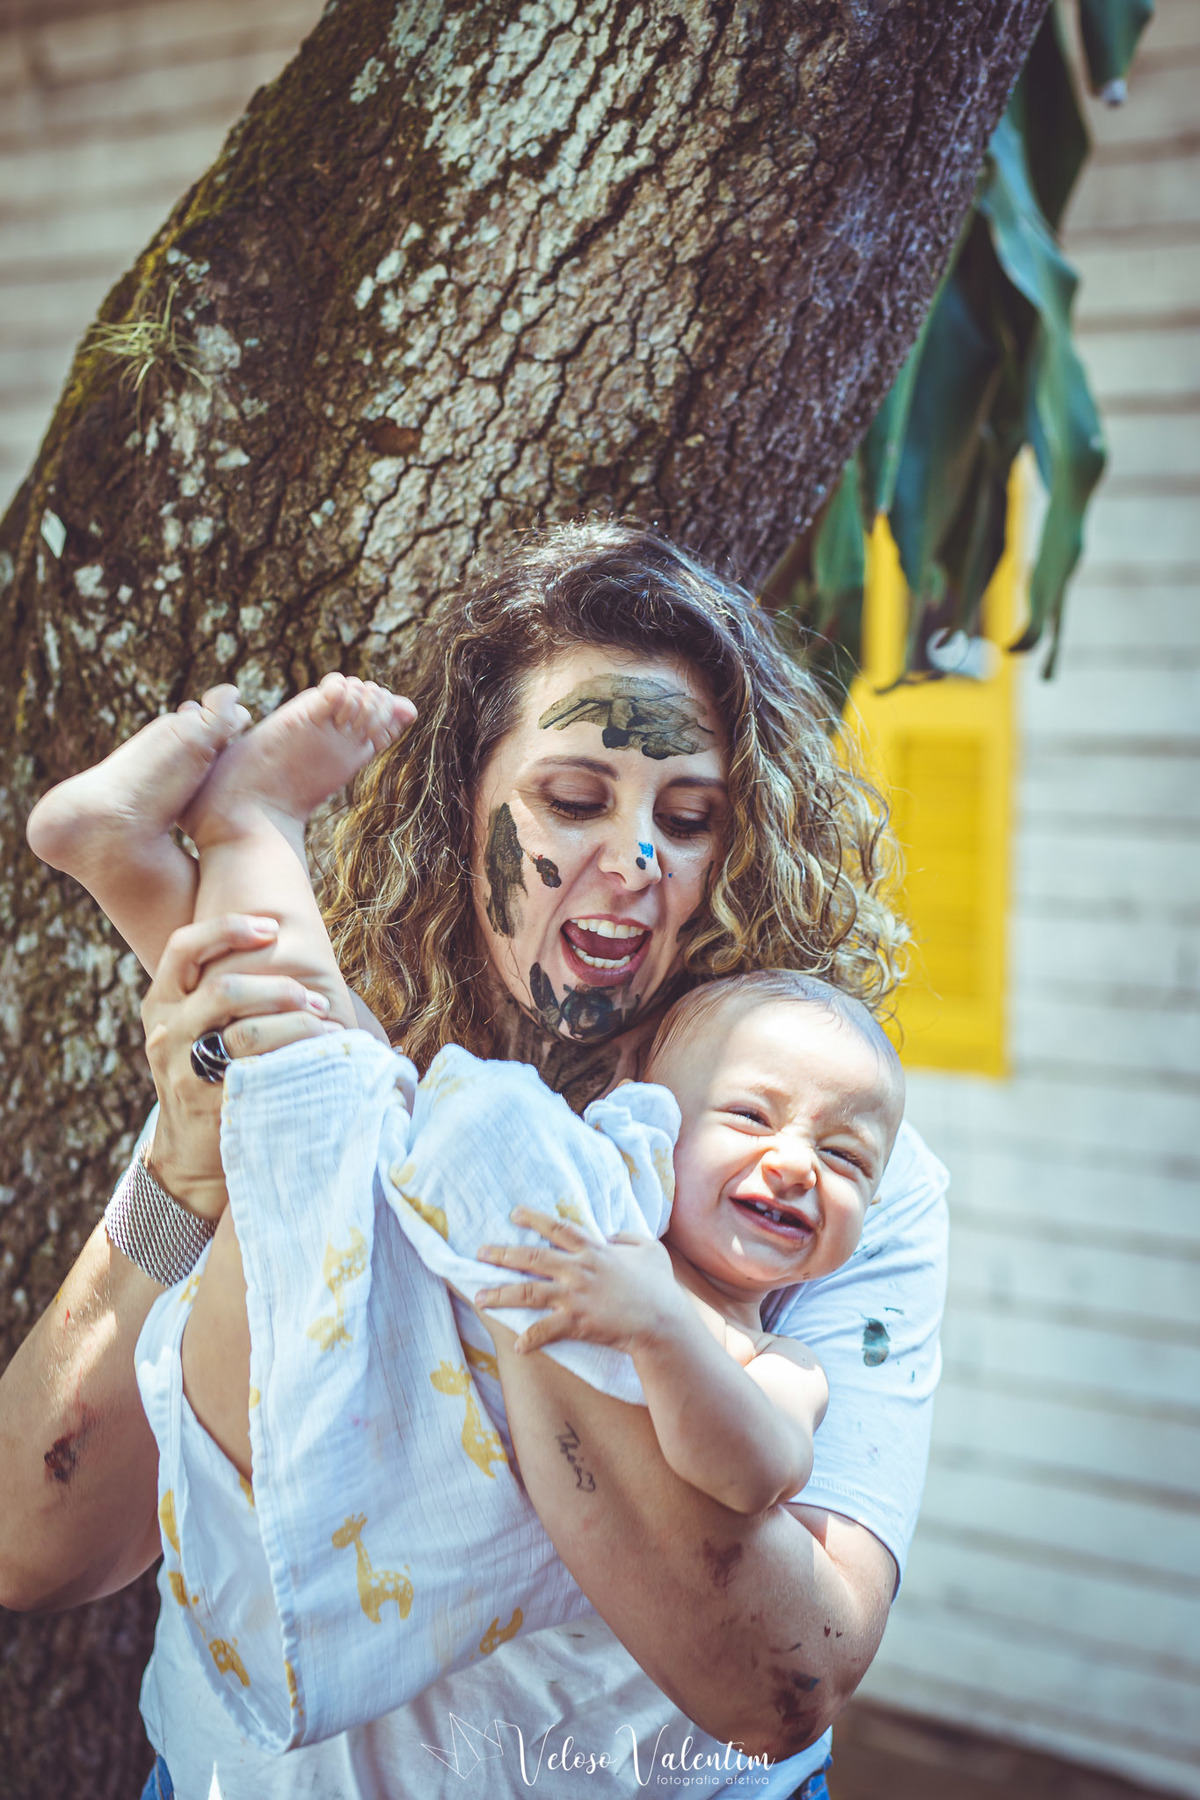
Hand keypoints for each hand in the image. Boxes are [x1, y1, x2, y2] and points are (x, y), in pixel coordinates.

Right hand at [141, 913, 340, 1217]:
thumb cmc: (207, 1072)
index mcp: (161, 1002)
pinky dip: (294, 1059)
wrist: (189, 1148)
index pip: (182, 946)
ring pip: (246, 1033)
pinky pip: (258, 1073)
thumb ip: (222, 992)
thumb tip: (285, 947)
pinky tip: (318, 1056)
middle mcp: (166, 1030)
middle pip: (224, 990)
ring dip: (297, 1025)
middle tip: (315, 1000)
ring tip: (326, 1028)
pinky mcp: (208, 1103)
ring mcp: (181, 1069)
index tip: (271, 928)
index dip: (227, 929)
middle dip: (279, 989)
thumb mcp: (194, 1027)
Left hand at [475, 1206, 684, 1355]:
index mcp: (594, 1250)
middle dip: (502, 1254)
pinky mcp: (577, 1323)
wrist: (663, 1322)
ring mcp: (575, 1297)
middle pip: (532, 1257)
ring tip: (478, 1297)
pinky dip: (530, 1339)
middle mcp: (578, 1270)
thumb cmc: (659, 1287)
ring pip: (528, 1292)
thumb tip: (611, 1235)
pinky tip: (517, 1345)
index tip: (513, 1213)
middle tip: (479, 1252)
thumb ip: (627, 1236)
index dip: (534, 1218)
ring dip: (501, 1294)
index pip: (558, 1228)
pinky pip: (546, 1330)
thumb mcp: (649, 1249)